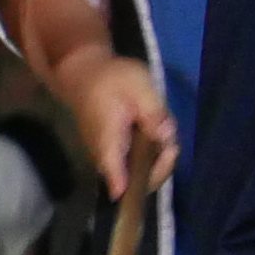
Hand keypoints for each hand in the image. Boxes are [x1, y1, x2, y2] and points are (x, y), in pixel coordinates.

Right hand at [49, 46, 175, 203]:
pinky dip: (149, 156)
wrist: (84, 72)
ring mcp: (106, 155)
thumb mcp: (138, 85)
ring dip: (157, 161)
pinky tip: (154, 134)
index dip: (143, 183)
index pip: (119, 179)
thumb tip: (166, 137)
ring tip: (164, 133)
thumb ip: (153, 111)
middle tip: (171, 142)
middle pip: (133, 182)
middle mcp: (103, 155)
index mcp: (108, 141)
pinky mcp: (111, 151)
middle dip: (159, 167)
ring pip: (135, 174)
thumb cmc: (110, 78)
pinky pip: (132, 164)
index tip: (163, 158)